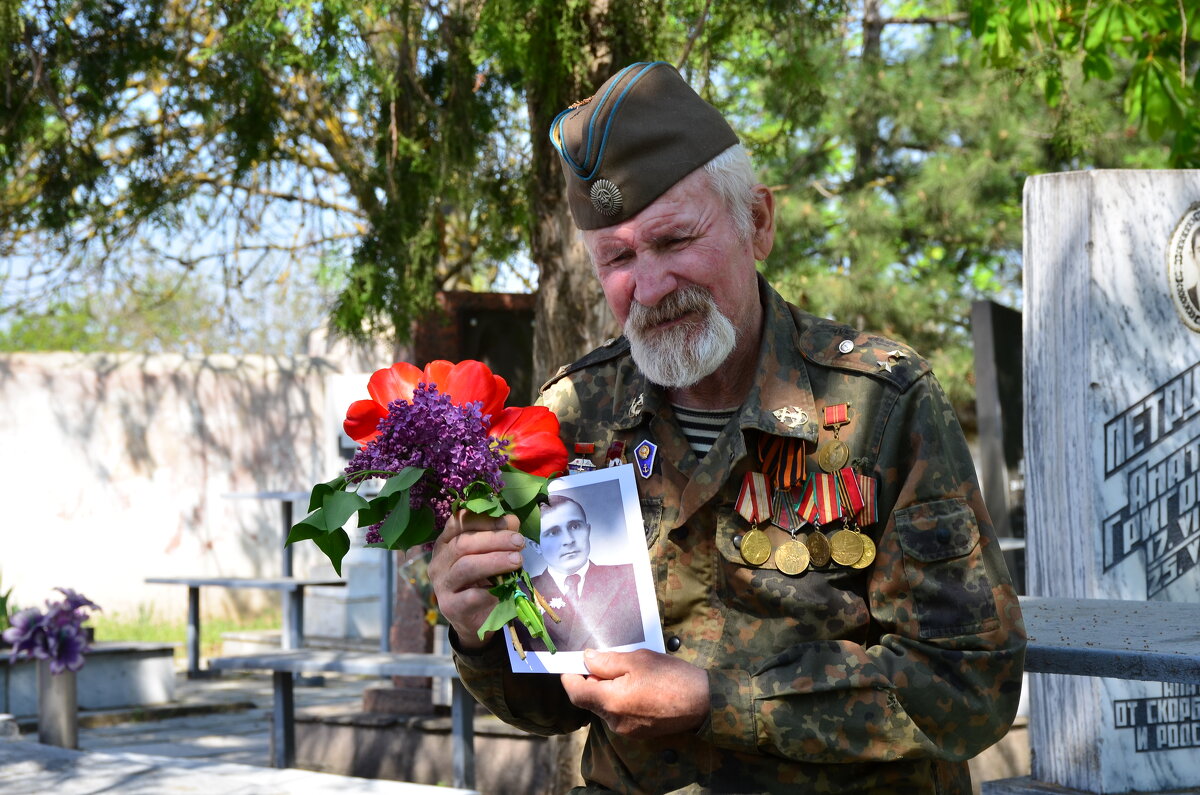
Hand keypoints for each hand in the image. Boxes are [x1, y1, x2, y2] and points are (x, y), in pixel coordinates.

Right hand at [428, 509, 524, 650]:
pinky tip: (506, 587)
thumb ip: (499, 535)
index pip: (458, 522)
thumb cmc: (484, 580)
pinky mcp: (451, 606)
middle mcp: (439, 561)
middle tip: (519, 541)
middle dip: (495, 539)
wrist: (477, 619)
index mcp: (446, 542)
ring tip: (517, 560)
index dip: (484, 519)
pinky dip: (492, 590)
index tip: (510, 522)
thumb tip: (511, 520)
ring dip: (495, 561)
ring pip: (466, 566)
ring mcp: (442, 585)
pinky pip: (472, 596)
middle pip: (463, 543)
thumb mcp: (490, 554)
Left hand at [560, 649, 708, 737]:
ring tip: (630, 672)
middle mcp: (615, 721)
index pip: (576, 693)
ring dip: (609, 690)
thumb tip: (587, 659)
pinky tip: (639, 686)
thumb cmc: (671, 677)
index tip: (570, 664)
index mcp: (611, 702)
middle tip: (607, 661)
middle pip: (591, 700)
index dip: (569, 678)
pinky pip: (620, 714)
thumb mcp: (638, 660)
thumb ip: (607, 661)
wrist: (704, 702)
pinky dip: (621, 699)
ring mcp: (627, 730)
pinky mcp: (638, 733)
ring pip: (606, 707)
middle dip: (593, 681)